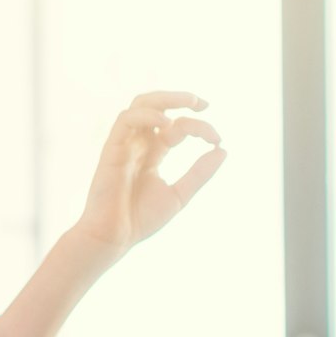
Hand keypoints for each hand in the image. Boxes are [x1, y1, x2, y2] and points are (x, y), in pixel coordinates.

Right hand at [69, 91, 226, 264]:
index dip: (200, 128)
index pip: (178, 127)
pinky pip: (126, 120)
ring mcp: (124, 145)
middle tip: (204, 104)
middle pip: (156, 105)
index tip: (218, 140)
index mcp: (152, 154)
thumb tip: (223, 150)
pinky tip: (167, 124)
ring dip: (166, 98)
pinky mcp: (112, 150)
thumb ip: (199, 173)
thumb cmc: (140, 221)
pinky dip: (148, 115)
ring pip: (141, 105)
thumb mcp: (179, 195)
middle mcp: (138, 145)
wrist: (113, 238)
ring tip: (190, 102)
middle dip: (181, 98)